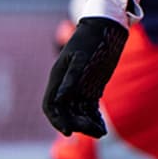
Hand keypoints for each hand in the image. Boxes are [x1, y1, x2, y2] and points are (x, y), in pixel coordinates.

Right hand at [43, 16, 128, 137]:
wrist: (106, 27)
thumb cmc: (92, 39)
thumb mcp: (81, 58)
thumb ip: (71, 78)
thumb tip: (60, 98)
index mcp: (58, 77)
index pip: (51, 105)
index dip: (57, 120)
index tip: (68, 132)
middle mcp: (66, 85)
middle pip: (66, 112)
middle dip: (77, 123)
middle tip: (94, 131)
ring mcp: (78, 87)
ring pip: (78, 112)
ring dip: (86, 124)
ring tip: (100, 132)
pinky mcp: (91, 88)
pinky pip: (89, 108)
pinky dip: (94, 118)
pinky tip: (101, 126)